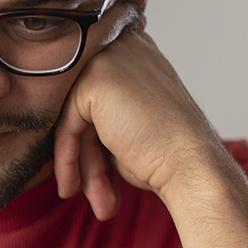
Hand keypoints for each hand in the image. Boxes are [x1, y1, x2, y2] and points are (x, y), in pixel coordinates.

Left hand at [53, 13, 225, 220]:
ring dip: (82, 165)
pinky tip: (72, 187)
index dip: (88, 138)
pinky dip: (68, 159)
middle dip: (88, 156)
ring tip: (98, 200)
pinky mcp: (94, 80)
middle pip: (83, 107)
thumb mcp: (127, 124)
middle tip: (96, 195)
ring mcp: (108, 59)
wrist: (191, 165)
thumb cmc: (166, 152)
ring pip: (73, 119)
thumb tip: (56, 131)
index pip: (92, 94)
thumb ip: (97, 115)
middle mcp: (123, 46)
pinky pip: (66, 126)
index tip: (84, 175)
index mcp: (135, 50)